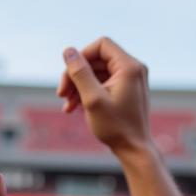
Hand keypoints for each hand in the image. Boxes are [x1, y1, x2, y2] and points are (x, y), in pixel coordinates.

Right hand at [57, 37, 151, 155]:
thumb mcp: (92, 99)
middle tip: (61, 94)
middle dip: (77, 75)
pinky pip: (104, 84)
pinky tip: (75, 108)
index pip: (101, 45)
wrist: (134, 150)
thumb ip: (80, 73)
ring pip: (98, 73)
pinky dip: (89, 93)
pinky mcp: (126, 91)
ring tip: (66, 105)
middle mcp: (133, 69)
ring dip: (79, 86)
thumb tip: (68, 51)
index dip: (81, 57)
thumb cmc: (116, 127)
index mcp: (129, 66)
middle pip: (97, 60)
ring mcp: (131, 80)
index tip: (68, 76)